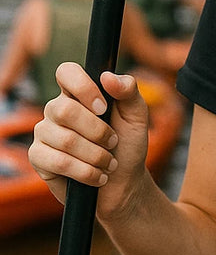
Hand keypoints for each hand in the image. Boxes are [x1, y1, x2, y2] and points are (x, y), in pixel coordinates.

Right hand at [29, 63, 149, 218]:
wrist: (123, 182)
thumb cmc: (128, 144)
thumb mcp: (137, 116)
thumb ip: (129, 91)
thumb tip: (107, 76)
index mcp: (79, 93)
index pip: (66, 72)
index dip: (84, 87)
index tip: (104, 108)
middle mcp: (57, 109)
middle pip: (65, 110)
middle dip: (98, 131)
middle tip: (113, 142)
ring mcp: (44, 132)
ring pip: (65, 139)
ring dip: (97, 155)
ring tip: (109, 162)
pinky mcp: (38, 157)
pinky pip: (58, 162)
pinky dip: (86, 172)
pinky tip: (98, 175)